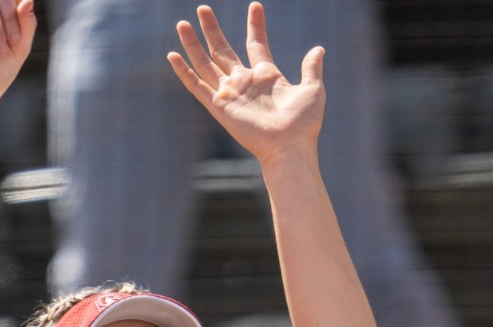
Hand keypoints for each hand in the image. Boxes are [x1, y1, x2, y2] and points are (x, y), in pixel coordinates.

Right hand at [169, 2, 323, 164]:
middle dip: (212, 30)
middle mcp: (245, 83)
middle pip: (223, 51)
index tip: (255, 6)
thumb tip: (319, 49)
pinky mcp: (219, 106)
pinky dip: (184, 72)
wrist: (290, 146)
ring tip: (182, 24)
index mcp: (266, 76)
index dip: (255, 25)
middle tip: (203, 8)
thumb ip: (311, 68)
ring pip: (205, 64)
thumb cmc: (303, 124)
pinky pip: (197, 86)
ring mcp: (230, 94)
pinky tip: (172, 55)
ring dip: (193, 44)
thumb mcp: (312, 89)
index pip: (256, 44)